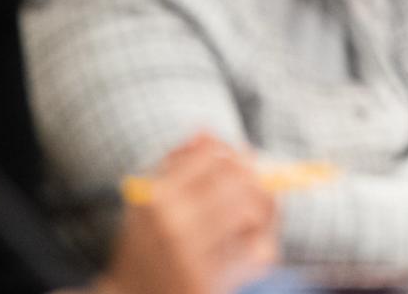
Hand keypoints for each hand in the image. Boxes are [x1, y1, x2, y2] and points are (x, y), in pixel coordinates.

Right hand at [97, 134, 275, 293]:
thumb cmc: (145, 247)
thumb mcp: (149, 202)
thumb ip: (175, 164)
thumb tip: (205, 129)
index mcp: (157, 197)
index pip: (212, 155)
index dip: (236, 155)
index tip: (243, 165)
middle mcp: (171, 223)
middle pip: (237, 178)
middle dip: (256, 179)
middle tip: (258, 189)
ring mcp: (190, 254)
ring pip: (250, 210)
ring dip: (261, 210)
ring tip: (254, 218)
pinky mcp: (207, 281)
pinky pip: (255, 250)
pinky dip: (262, 243)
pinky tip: (252, 245)